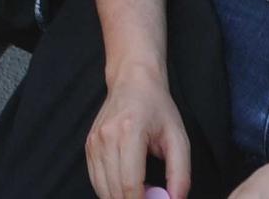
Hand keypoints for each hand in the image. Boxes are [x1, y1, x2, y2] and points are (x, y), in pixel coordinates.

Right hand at [86, 63, 193, 198]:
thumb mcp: (178, 138)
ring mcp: (93, 142)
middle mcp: (106, 137)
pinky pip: (96, 180)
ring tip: (141, 193)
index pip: (130, 184)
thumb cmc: (157, 108)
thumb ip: (180, 173)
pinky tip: (127, 187)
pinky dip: (110, 191)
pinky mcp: (88, 146)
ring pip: (102, 189)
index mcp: (130, 132)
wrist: (133, 81)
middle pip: (114, 190)